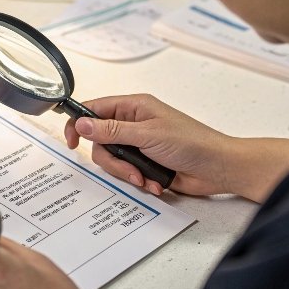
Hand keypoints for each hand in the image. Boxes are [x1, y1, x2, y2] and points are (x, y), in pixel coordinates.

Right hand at [64, 94, 288, 201]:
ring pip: (113, 160)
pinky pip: (127, 173)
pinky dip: (138, 180)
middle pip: (100, 141)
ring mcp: (140, 144)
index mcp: (134, 106)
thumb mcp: (147, 134)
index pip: (94, 110)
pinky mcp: (146, 163)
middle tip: (128, 168)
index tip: (71, 141)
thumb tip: (82, 124)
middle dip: (112, 160)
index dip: (78, 124)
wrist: (218, 167)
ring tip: (145, 178)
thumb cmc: (191, 142)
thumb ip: (111, 130)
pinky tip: (155, 182)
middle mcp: (134, 123)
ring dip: (126, 173)